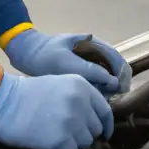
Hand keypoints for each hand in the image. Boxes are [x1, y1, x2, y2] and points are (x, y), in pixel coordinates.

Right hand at [0, 73, 113, 148]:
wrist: (5, 102)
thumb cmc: (28, 93)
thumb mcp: (60, 85)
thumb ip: (79, 98)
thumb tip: (91, 118)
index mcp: (82, 86)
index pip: (105, 111)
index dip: (106, 125)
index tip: (103, 133)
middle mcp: (81, 102)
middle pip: (96, 128)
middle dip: (86, 133)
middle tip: (70, 132)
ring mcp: (73, 121)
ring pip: (86, 141)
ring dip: (75, 142)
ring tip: (58, 135)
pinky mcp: (62, 138)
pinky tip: (52, 141)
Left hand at [4, 29, 131, 94]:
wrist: (25, 54)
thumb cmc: (45, 56)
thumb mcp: (66, 63)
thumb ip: (90, 71)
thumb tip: (114, 82)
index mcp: (93, 44)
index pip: (117, 59)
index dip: (122, 76)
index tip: (120, 92)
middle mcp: (94, 52)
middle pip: (115, 69)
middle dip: (117, 86)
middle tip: (112, 103)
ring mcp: (88, 62)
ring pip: (106, 78)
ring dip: (108, 91)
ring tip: (103, 105)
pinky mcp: (81, 72)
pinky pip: (96, 83)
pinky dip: (98, 92)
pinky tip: (93, 103)